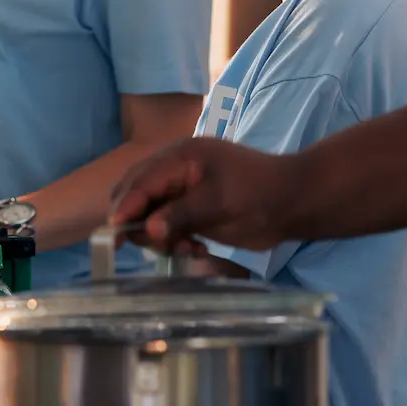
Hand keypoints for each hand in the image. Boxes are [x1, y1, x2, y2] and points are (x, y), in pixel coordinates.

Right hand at [108, 137, 304, 253]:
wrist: (292, 203)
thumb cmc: (259, 193)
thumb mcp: (219, 202)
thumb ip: (181, 214)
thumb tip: (148, 230)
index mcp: (180, 157)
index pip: (141, 182)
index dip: (125, 207)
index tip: (114, 233)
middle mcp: (174, 171)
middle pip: (136, 196)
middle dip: (137, 223)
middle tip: (148, 245)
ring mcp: (182, 192)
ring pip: (149, 216)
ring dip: (159, 237)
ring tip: (187, 247)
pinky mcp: (190, 211)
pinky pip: (166, 228)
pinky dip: (173, 241)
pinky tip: (197, 248)